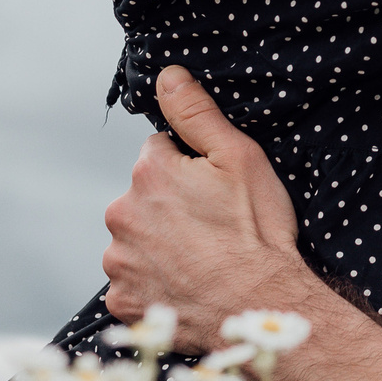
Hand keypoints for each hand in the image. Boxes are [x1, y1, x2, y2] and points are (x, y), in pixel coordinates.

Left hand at [101, 66, 330, 353]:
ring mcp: (119, 263)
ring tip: (203, 259)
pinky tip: (186, 284)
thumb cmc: (257, 230)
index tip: (215, 191)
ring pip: (137, 239)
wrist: (262, 305)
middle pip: (144, 197)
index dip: (190, 168)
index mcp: (148, 174)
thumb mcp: (239, 157)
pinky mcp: (123, 302)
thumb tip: (167, 75)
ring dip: (160, 244)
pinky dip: (154, 282)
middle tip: (213, 227)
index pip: (159, 152)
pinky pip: (133, 283)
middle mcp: (121, 215)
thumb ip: (196, 113)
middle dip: (171, 206)